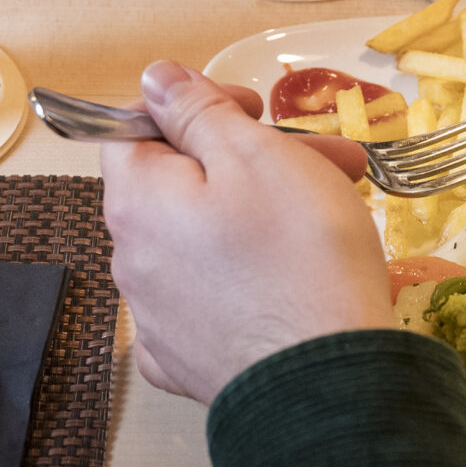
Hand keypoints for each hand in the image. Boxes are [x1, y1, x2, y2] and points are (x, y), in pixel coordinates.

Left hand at [100, 62, 393, 404]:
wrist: (328, 387)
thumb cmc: (297, 255)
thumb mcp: (255, 155)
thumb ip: (197, 110)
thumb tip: (154, 79)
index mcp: (136, 199)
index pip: (133, 127)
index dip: (192, 105)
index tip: (255, 110)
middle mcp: (129, 259)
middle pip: (179, 183)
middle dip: (251, 159)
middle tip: (329, 159)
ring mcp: (155, 319)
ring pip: (201, 239)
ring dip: (257, 213)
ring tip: (336, 214)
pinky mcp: (186, 363)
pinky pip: (209, 298)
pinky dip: (245, 276)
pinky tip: (291, 276)